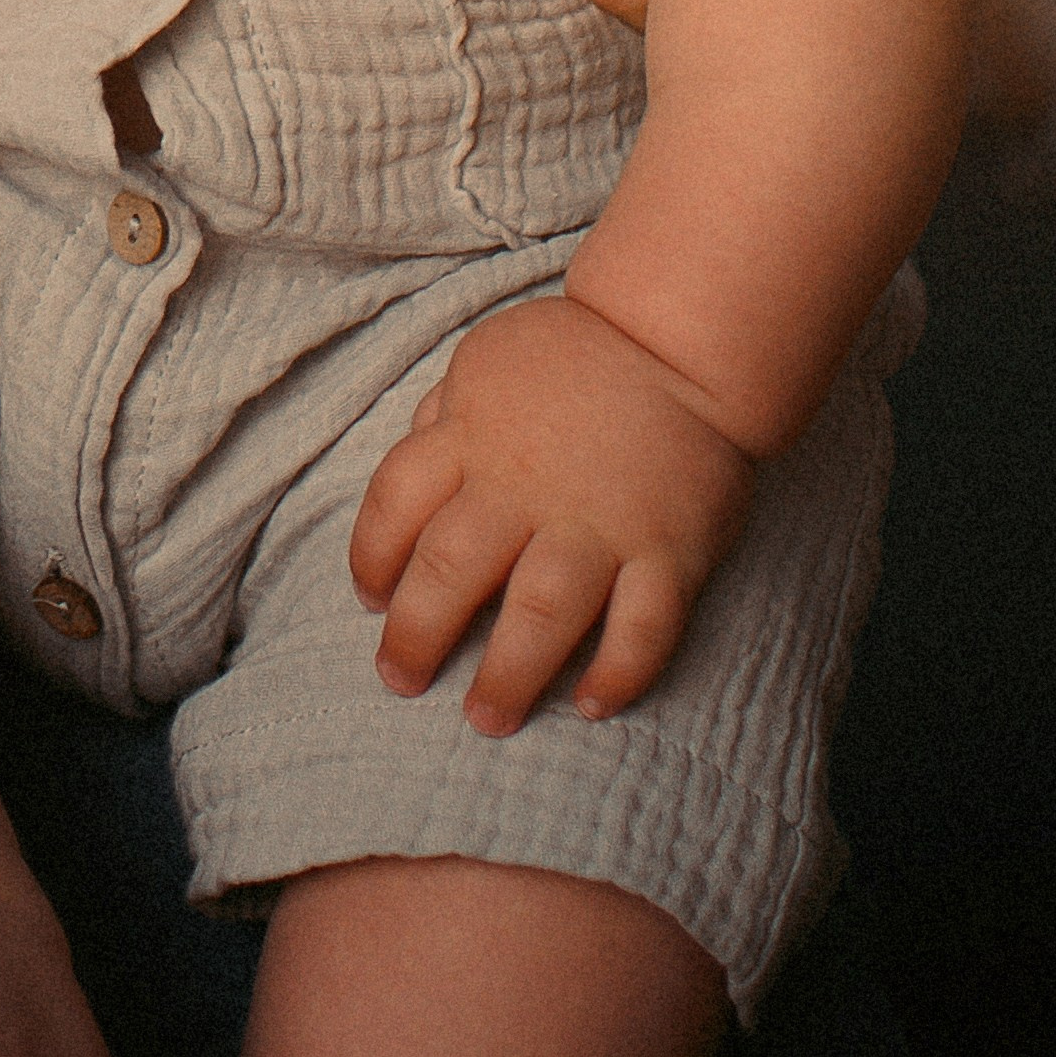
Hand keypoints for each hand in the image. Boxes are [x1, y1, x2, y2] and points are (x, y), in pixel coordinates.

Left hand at [349, 293, 755, 739]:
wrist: (684, 339)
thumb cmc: (575, 356)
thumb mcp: (485, 363)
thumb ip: (442, 423)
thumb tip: (405, 488)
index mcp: (473, 437)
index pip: (395, 504)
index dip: (371, 560)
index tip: (372, 601)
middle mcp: (528, 487)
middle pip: (453, 570)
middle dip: (417, 637)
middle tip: (402, 680)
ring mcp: (602, 522)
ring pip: (542, 612)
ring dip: (509, 674)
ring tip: (486, 717)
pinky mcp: (671, 549)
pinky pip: (646, 626)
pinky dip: (619, 672)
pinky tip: (590, 705)